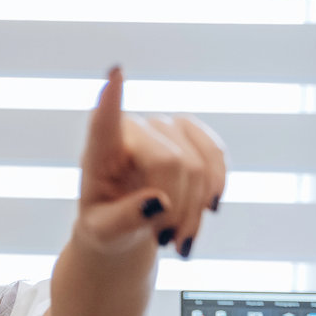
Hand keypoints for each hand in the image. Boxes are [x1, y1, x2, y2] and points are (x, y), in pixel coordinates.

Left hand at [76, 67, 226, 259]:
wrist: (126, 226)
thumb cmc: (106, 227)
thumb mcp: (104, 234)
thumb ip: (123, 220)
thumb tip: (158, 202)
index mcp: (99, 152)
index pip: (104, 123)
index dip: (113, 100)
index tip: (115, 73)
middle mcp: (131, 129)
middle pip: (172, 163)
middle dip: (175, 209)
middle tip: (164, 241)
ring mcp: (164, 127)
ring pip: (198, 165)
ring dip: (195, 210)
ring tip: (178, 239)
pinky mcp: (191, 133)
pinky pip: (216, 158)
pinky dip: (214, 190)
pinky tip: (206, 211)